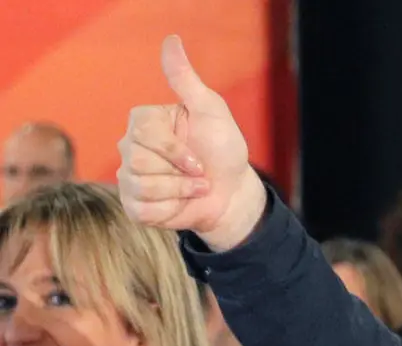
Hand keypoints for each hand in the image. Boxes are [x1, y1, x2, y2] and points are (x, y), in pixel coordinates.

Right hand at [117, 35, 265, 249]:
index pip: (143, 133)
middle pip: (138, 160)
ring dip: (180, 190)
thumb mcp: (210, 110)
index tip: (199, 154)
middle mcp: (130, 147)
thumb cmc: (222, 150)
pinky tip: (182, 203)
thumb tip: (171, 40)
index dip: (177, 150)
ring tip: (195, 187)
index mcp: (144, 122)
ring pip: (142, 185)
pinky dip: (171, 208)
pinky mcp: (133, 205)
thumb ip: (186, 80)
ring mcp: (129, 177)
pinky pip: (142, 209)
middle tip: (199, 171)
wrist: (231, 193)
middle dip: (180, 171)